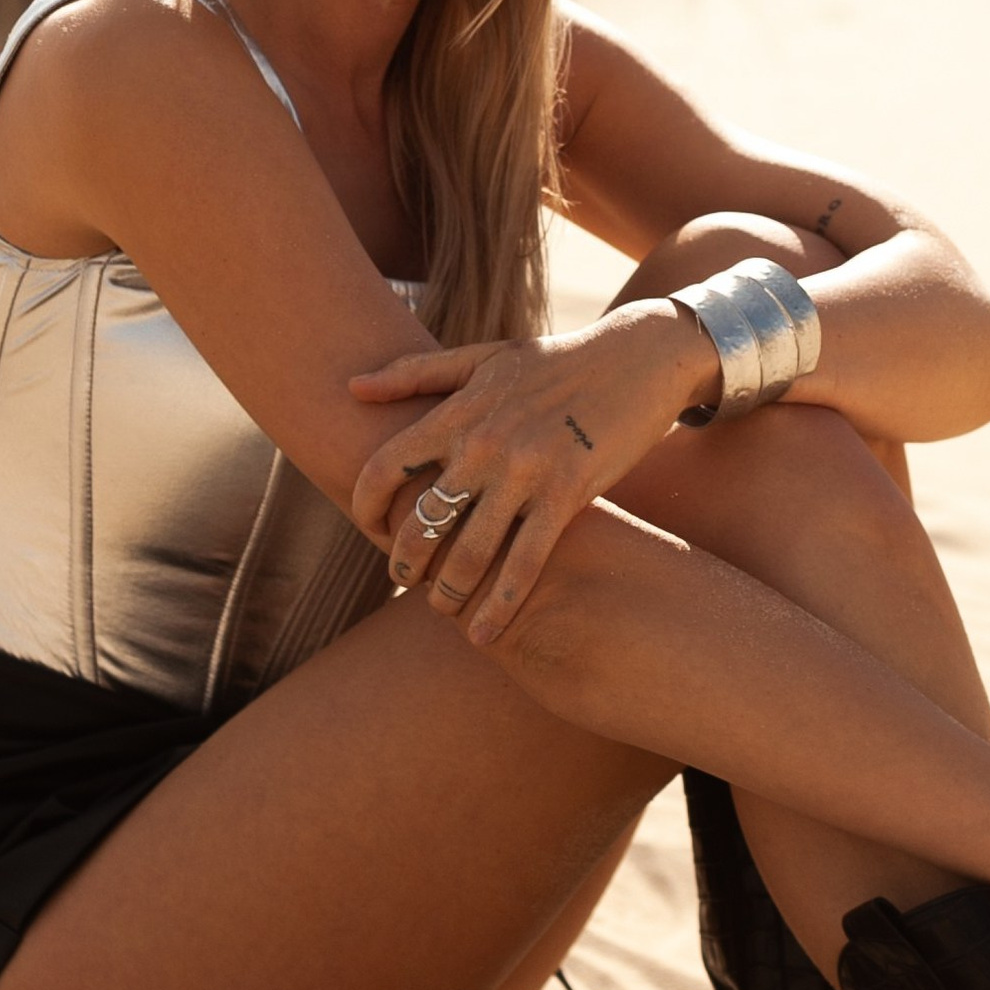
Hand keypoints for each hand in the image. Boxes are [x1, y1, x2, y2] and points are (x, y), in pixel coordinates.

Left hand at [347, 305, 696, 643]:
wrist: (638, 357)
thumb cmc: (554, 360)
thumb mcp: (483, 357)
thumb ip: (415, 373)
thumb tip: (351, 387)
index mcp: (458, 411)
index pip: (383, 468)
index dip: (364, 508)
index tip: (371, 530)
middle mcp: (483, 443)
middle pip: (420, 521)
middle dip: (404, 563)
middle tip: (404, 580)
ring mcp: (526, 471)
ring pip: (469, 553)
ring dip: (447, 592)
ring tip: (442, 609)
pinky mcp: (568, 494)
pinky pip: (525, 563)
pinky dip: (500, 604)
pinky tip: (485, 632)